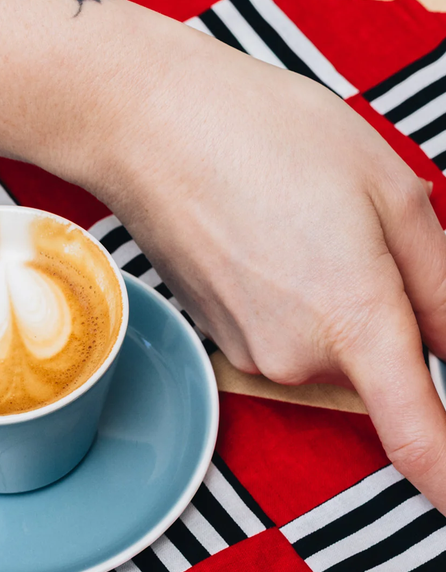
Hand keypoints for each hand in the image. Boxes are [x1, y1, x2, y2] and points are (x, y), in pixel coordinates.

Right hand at [87, 26, 445, 510]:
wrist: (154, 135)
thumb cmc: (269, 142)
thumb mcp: (391, 194)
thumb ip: (441, 284)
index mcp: (355, 320)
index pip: (418, 436)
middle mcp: (297, 359)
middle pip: (380, 366)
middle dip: (395, 318)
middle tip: (370, 236)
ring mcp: (254, 354)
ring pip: (334, 346)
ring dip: (344, 300)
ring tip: (309, 224)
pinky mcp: (227, 339)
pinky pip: (291, 335)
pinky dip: (302, 299)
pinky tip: (278, 238)